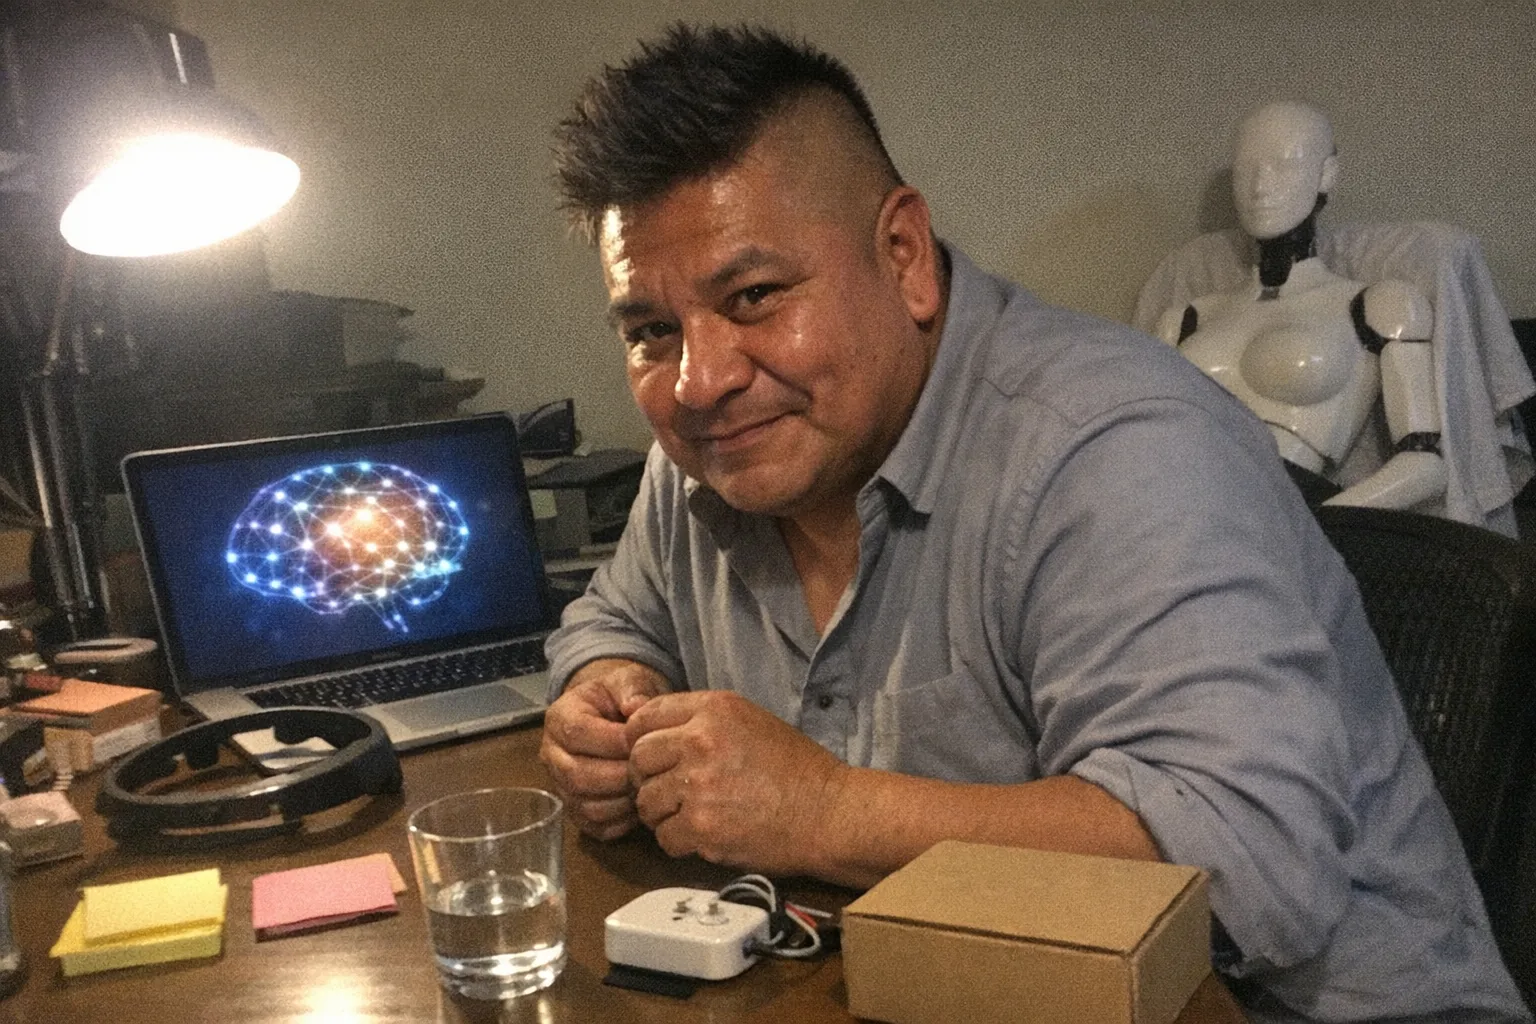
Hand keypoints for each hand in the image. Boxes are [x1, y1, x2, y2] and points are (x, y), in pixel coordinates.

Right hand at [539, 659, 667, 839]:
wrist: (615, 716)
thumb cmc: (621, 698)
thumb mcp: (627, 680)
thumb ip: (632, 688)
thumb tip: (637, 708)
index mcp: (559, 718)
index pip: (578, 734)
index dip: (614, 741)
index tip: (647, 741)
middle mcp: (552, 755)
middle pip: (578, 776)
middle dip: (621, 776)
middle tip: (653, 770)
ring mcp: (561, 786)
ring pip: (586, 806)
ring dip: (623, 801)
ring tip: (649, 785)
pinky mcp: (576, 811)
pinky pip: (596, 826)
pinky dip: (621, 820)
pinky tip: (641, 803)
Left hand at [624, 690, 846, 874]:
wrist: (828, 813)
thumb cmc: (795, 769)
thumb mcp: (750, 722)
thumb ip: (703, 721)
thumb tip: (656, 732)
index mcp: (714, 709)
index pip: (644, 717)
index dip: (640, 740)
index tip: (652, 758)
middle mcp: (701, 741)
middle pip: (638, 759)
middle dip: (647, 779)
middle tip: (669, 792)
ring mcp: (699, 785)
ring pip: (645, 801)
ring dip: (661, 814)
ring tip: (688, 816)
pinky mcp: (703, 827)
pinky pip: (664, 837)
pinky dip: (678, 842)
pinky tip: (702, 837)